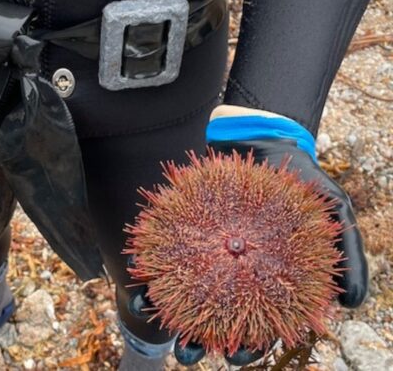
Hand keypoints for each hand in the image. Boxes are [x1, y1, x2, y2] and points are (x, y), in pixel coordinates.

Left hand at [174, 110, 367, 365]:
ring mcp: (205, 259)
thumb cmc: (301, 185)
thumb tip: (351, 302)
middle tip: (187, 352)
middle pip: (215, 322)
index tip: (234, 355)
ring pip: (183, 297)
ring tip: (154, 322)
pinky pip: (163, 260)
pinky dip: (151, 273)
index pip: (257, 329)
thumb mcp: (333, 213)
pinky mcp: (183, 238)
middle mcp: (233, 278)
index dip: (247, 348)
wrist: (264, 142)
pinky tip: (139, 284)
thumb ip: (346, 255)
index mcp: (267, 286)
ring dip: (167, 315)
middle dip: (199, 343)